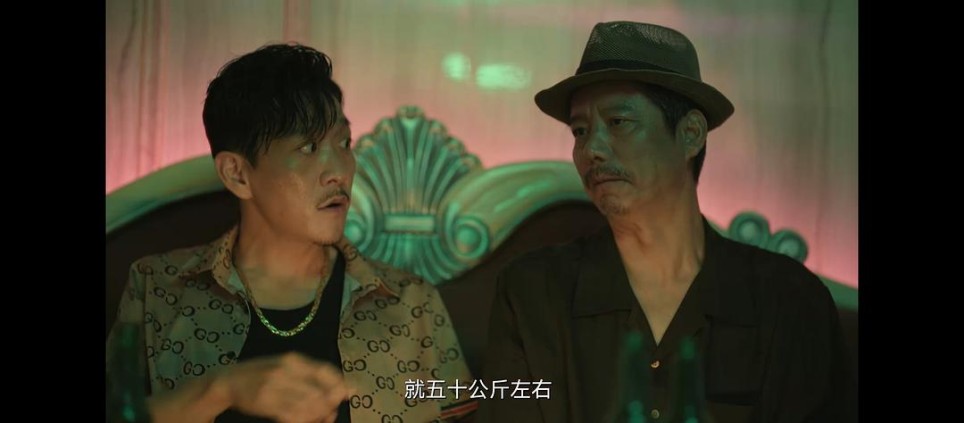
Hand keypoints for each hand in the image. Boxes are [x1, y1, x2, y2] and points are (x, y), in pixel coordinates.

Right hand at [219, 352, 352, 422]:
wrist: (230, 381)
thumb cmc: (263, 372)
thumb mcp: (286, 365)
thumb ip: (311, 374)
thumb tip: (343, 387)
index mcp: (292, 360)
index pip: (323, 371)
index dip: (339, 383)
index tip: (350, 393)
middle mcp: (284, 371)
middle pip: (317, 391)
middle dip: (330, 405)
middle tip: (332, 413)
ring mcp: (273, 388)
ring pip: (306, 405)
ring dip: (318, 415)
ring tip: (322, 418)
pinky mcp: (265, 403)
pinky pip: (291, 415)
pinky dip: (303, 420)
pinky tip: (306, 420)